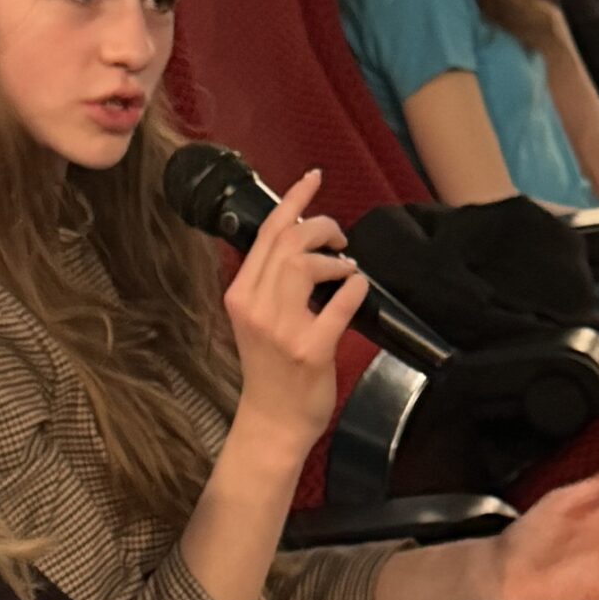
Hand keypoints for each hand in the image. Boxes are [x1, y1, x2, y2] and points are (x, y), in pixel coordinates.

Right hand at [224, 169, 368, 452]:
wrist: (273, 421)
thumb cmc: (270, 370)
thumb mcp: (256, 320)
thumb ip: (270, 282)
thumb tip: (300, 241)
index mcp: (240, 295)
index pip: (266, 233)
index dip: (293, 200)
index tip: (312, 178)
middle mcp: (255, 307)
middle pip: (289, 241)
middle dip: (322, 226)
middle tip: (340, 237)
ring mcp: (281, 329)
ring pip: (309, 263)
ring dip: (338, 259)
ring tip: (346, 270)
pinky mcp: (310, 348)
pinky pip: (341, 301)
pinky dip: (355, 286)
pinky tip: (358, 289)